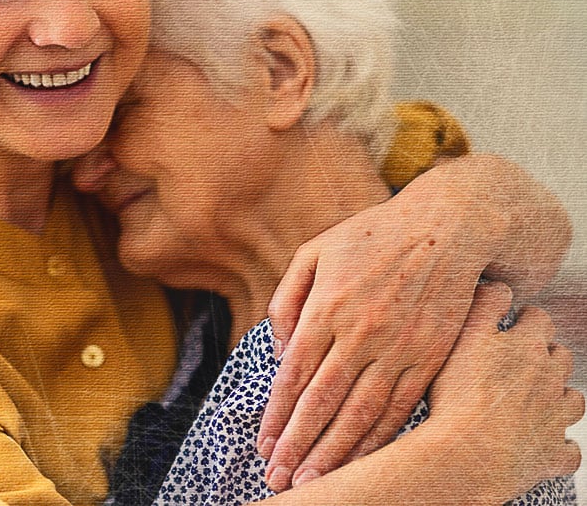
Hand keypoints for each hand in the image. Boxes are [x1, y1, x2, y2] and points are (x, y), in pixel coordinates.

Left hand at [259, 197, 494, 490]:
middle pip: (321, 403)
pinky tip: (360, 461)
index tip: (263, 445)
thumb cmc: (371, 237)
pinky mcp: (429, 357)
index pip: (293, 375)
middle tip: (276, 478)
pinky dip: (378, 439)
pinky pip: (400, 408)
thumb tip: (277, 351)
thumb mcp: (313, 252)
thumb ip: (286, 300)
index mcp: (325, 308)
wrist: (445, 227)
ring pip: (360, 414)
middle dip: (296, 446)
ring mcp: (398, 348)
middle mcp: (359, 333)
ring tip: (310, 482)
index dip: (276, 416)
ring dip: (333, 453)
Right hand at [427, 283, 583, 500]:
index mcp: (529, 347)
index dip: (526, 319)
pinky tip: (543, 441)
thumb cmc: (459, 394)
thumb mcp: (463, 336)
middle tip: (520, 359)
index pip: (539, 320)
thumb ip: (484, 305)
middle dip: (546, 354)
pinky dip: (559, 443)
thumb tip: (500, 285)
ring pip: (572, 400)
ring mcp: (556, 418)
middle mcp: (551, 379)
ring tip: (535, 398)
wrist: (469, 454)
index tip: (512, 322)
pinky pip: (568, 449)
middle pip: (561, 357)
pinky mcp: (552, 454)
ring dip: (559, 396)